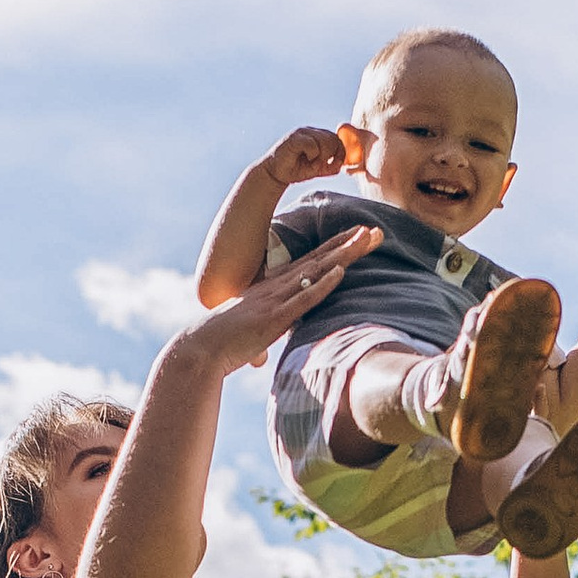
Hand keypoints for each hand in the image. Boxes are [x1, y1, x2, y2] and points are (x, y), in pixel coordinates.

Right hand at [174, 227, 381, 375]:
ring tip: (366, 238)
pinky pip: (302, 299)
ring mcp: (276, 299)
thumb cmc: (226, 339)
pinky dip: (322, 285)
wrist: (201, 348)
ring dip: (343, 255)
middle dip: (349, 244)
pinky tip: (340, 272)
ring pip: (316, 271)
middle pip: (320, 260)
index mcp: (274, 286)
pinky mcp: (274, 318)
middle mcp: (277, 286)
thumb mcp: (256, 324)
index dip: (337, 247)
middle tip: (376, 229)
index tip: (360, 234)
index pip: (312, 262)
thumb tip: (284, 329)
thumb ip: (274, 322)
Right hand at [263, 123, 349, 186]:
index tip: (333, 165)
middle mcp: (311, 131)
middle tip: (319, 165)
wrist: (275, 174)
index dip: (340, 153)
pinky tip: (303, 158)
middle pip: (334, 139)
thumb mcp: (319, 169)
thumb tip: (343, 163)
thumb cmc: (296, 171)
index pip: (338, 139)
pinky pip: (313, 145)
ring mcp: (302, 133)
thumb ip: (332, 165)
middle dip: (331, 155)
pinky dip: (312, 155)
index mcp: (318, 136)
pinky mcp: (294, 137)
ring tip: (311, 163)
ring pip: (325, 140)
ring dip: (321, 156)